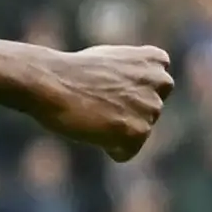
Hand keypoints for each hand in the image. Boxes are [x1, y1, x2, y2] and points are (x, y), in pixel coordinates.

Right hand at [28, 45, 174, 161]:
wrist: (50, 82)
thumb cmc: (70, 71)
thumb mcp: (109, 60)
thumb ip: (131, 75)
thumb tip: (132, 101)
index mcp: (155, 60)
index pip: (157, 86)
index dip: (131, 90)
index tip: (109, 86)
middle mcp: (161, 82)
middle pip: (149, 111)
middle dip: (128, 112)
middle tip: (97, 103)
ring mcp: (151, 107)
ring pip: (139, 132)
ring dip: (117, 130)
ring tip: (92, 113)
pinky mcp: (138, 131)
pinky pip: (126, 152)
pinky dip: (109, 148)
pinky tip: (92, 130)